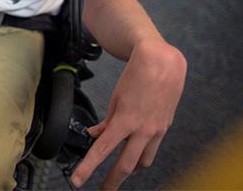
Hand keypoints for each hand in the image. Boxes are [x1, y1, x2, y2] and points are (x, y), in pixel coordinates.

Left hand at [71, 40, 186, 189]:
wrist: (163, 63)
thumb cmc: (136, 76)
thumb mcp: (115, 98)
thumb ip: (106, 121)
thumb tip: (95, 135)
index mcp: (125, 121)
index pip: (102, 151)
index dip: (88, 168)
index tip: (78, 181)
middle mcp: (142, 130)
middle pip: (126, 165)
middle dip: (113, 181)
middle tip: (103, 190)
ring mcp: (156, 131)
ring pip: (143, 161)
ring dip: (131, 168)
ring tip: (119, 172)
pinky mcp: (165, 128)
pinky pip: (153, 149)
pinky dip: (142, 154)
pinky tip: (136, 153)